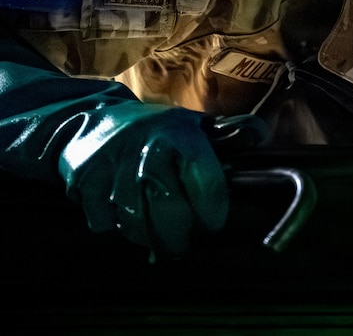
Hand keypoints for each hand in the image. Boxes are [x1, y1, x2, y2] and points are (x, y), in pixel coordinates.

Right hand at [57, 101, 228, 260]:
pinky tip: (126, 216)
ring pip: (138, 224)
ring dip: (150, 235)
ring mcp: (114, 171)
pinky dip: (117, 226)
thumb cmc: (153, 127)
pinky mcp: (85, 185)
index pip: (206, 184)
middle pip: (171, 212)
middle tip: (186, 241)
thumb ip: (229, 133)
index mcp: (180, 138)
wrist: (90, 118)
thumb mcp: (193, 123)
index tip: (214, 222)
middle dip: (182, 235)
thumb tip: (260, 135)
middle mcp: (148, 153)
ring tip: (158, 233)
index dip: (214, 211)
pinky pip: (106, 223)